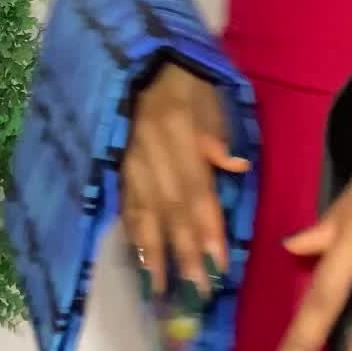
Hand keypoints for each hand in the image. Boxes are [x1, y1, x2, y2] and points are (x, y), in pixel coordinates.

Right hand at [121, 62, 249, 301]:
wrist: (141, 58)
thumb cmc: (187, 78)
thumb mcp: (212, 95)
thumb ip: (220, 133)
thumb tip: (236, 168)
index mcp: (176, 131)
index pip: (194, 189)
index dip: (207, 229)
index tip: (219, 266)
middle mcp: (149, 151)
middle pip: (168, 210)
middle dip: (183, 254)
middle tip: (196, 292)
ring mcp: (128, 160)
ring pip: (141, 212)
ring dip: (153, 254)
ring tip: (161, 290)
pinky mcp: (116, 165)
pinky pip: (124, 204)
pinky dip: (132, 234)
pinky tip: (139, 259)